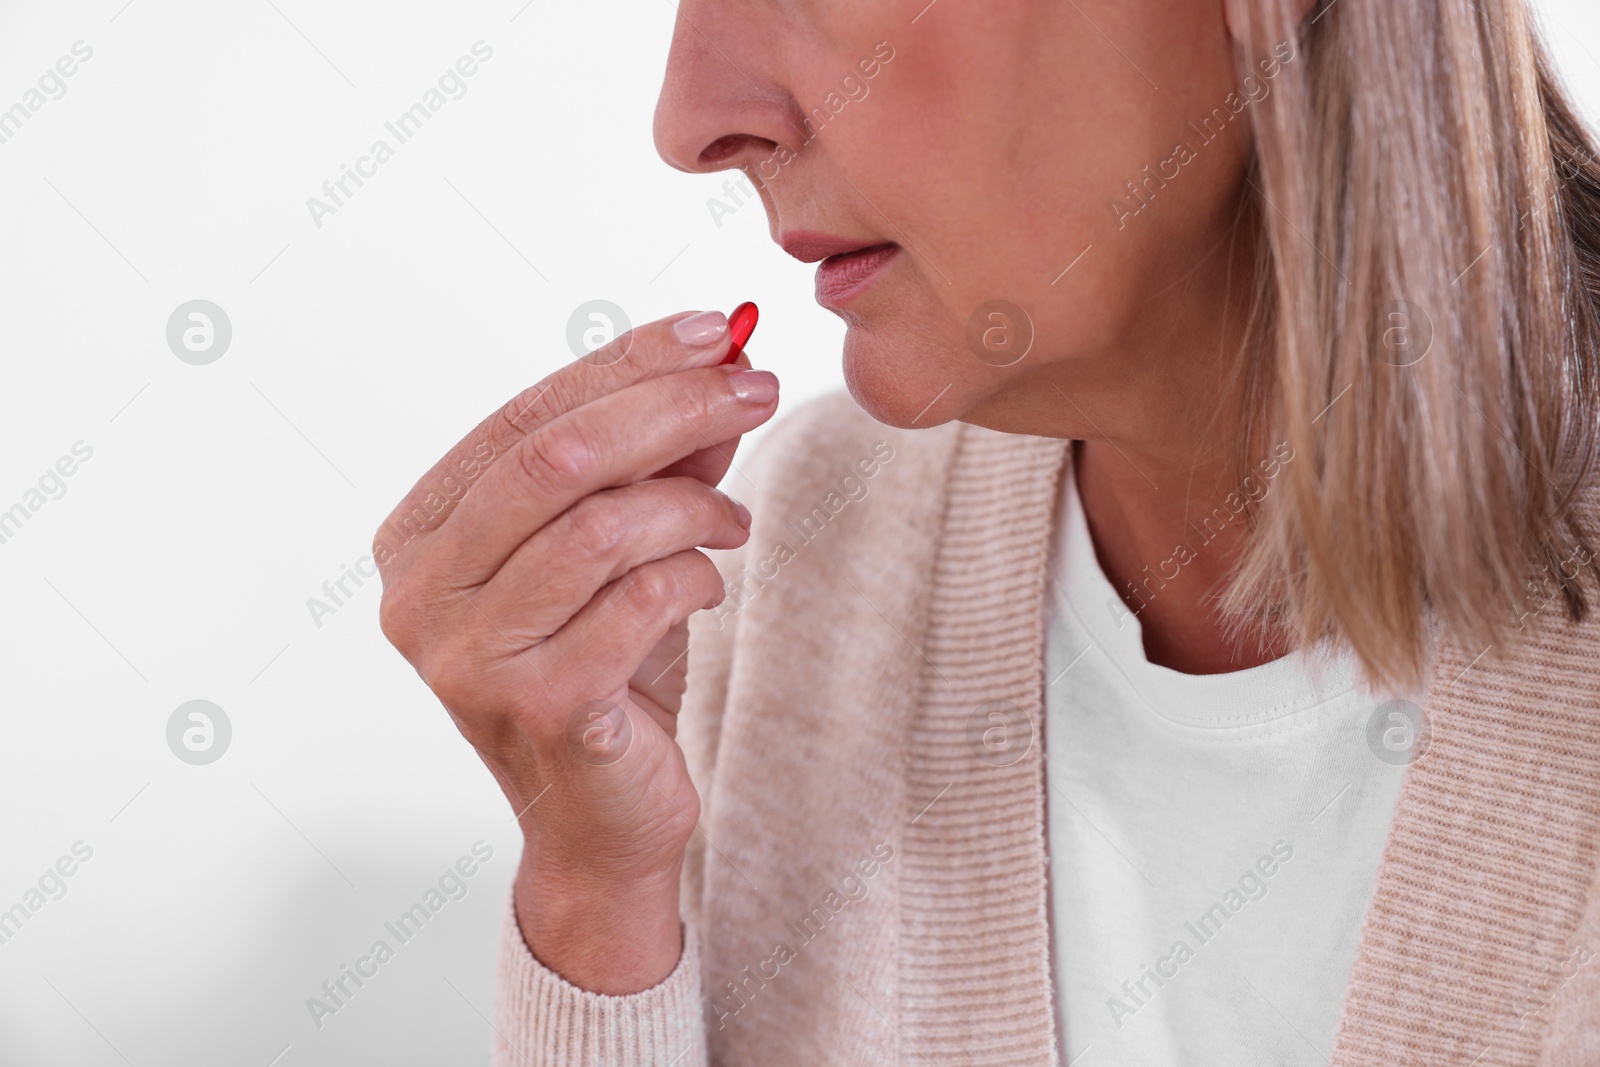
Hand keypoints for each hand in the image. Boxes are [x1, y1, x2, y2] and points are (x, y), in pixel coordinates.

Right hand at [374, 310, 777, 990]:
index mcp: (420, 536)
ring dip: (693, 505)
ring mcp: (467, 656)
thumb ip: (653, 462)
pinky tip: (707, 584)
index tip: (721, 330)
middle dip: (673, 408)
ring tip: (733, 520)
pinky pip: (639, 599)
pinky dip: (694, 575)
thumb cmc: (605, 671)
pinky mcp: (536, 706)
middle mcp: (420, 593)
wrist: (601, 819)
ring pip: (602, 526)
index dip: (628, 364)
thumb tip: (718, 363)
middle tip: (756, 389)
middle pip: (556, 458)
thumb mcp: (623, 548)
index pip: (525, 417)